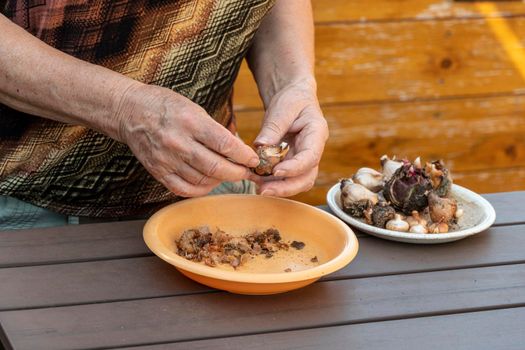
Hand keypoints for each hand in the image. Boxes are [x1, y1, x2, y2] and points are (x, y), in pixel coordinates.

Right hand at [116, 84, 259, 196]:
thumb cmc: (166, 106)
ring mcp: (166, 159)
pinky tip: (210, 183)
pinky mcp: (157, 172)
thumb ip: (215, 130)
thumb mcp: (194, 108)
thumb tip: (239, 149)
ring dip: (221, 180)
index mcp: (191, 122)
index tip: (254, 159)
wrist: (130, 111)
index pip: (225, 144)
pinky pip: (184, 189)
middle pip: (216, 167)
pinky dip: (201, 190)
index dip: (244, 156)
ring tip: (228, 174)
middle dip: (237, 172)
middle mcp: (178, 142)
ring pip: (203, 180)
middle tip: (246, 172)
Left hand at [254, 79, 327, 196]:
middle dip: (286, 187)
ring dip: (279, 188)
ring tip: (258, 187)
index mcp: (317, 133)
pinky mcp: (292, 163)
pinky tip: (257, 180)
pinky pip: (286, 178)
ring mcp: (304, 159)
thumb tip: (261, 146)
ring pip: (297, 182)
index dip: (295, 168)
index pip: (311, 156)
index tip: (276, 172)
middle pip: (306, 177)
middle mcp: (313, 150)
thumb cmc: (292, 99)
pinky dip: (272, 182)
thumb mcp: (283, 107)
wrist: (293, 98)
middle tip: (263, 190)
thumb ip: (273, 127)